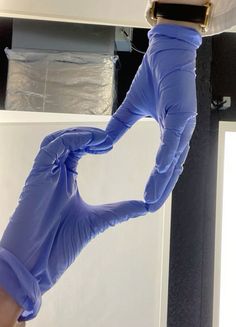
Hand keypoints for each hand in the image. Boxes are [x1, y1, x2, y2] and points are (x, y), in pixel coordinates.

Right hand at [0, 127, 146, 321]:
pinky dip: (70, 140)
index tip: (112, 144)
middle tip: (109, 137)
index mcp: (66, 180)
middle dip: (88, 135)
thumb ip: (120, 211)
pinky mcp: (36, 176)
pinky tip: (89, 142)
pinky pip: (50, 148)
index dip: (94, 142)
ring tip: (102, 138)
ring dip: (80, 134)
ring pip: (58, 140)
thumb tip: (146, 207)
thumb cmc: (59, 244)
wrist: (37, 264)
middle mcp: (55, 173)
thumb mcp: (97, 221)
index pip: (78, 150)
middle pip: (68, 140)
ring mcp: (45, 174)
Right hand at [89, 24, 201, 211]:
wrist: (165, 51)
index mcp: (170, 132)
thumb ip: (120, 125)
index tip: (146, 197)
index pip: (164, 162)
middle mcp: (180, 131)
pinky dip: (167, 152)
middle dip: (161, 187)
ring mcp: (184, 123)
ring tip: (152, 196)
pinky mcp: (183, 111)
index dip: (156, 181)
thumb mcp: (132, 107)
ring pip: (174, 156)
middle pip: (171, 166)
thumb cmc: (154, 77)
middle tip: (149, 206)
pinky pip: (174, 136)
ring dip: (163, 176)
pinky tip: (160, 168)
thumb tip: (105, 141)